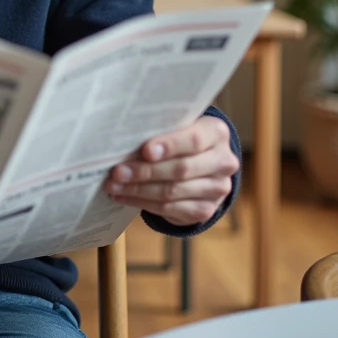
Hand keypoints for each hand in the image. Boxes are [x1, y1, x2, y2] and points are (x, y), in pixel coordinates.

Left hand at [106, 116, 238, 226]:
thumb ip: (160, 130)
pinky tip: (124, 197)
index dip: (169, 146)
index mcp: (216, 133)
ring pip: (172, 191)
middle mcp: (223, 161)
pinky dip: (143, 203)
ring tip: (114, 186)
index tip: (145, 151)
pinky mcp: (206, 210)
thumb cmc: (181, 140)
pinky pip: (170, 208)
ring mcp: (217, 188)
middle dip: (145, 171)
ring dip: (138, 190)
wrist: (203, 166)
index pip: (194, 140)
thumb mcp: (178, 128)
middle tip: (117, 172)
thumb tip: (124, 138)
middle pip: (181, 169)